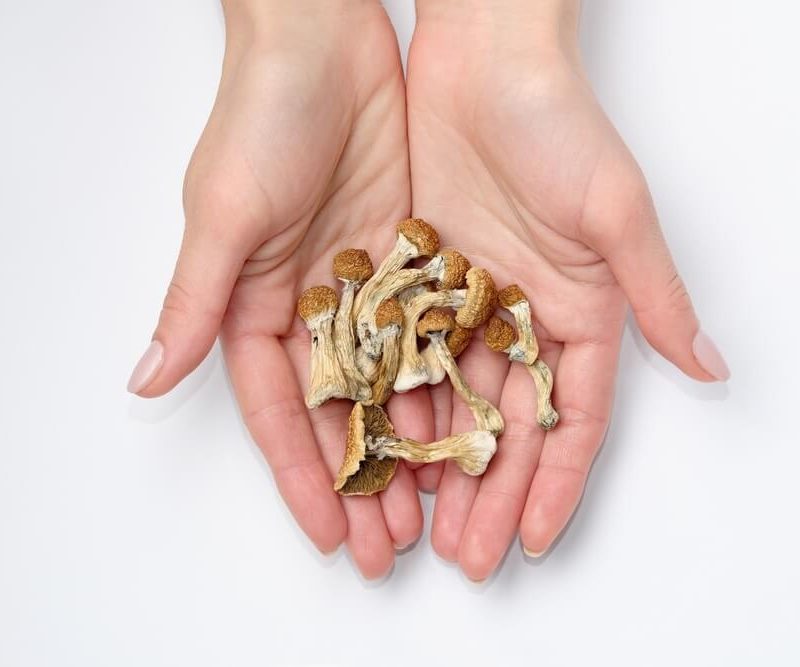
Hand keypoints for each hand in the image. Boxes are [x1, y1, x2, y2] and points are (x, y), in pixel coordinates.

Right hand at [127, 1, 425, 578]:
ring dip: (410, 445)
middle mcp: (312, 307)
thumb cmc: (260, 116)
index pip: (279, 411)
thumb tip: (144, 377)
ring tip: (436, 507)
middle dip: (363, 480)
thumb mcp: (225, 212)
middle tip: (391, 546)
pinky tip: (466, 428)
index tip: (331, 532)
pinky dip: (444, 381)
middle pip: (340, 413)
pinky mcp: (411, 260)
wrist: (325, 41)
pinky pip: (430, 334)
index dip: (303, 474)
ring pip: (391, 384)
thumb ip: (198, 300)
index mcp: (258, 306)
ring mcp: (365, 288)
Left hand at [407, 1, 729, 579]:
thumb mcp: (614, 212)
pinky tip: (382, 451)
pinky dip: (396, 405)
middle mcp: (523, 317)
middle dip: (490, 494)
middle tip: (468, 557)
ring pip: (451, 402)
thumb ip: (652, 294)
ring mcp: (467, 304)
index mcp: (578, 311)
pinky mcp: (417, 282)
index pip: (571, 418)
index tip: (536, 539)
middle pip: (507, 425)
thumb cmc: (558, 124)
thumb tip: (708, 366)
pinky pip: (406, 356)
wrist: (482, 59)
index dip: (556, 482)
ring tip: (419, 525)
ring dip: (438, 465)